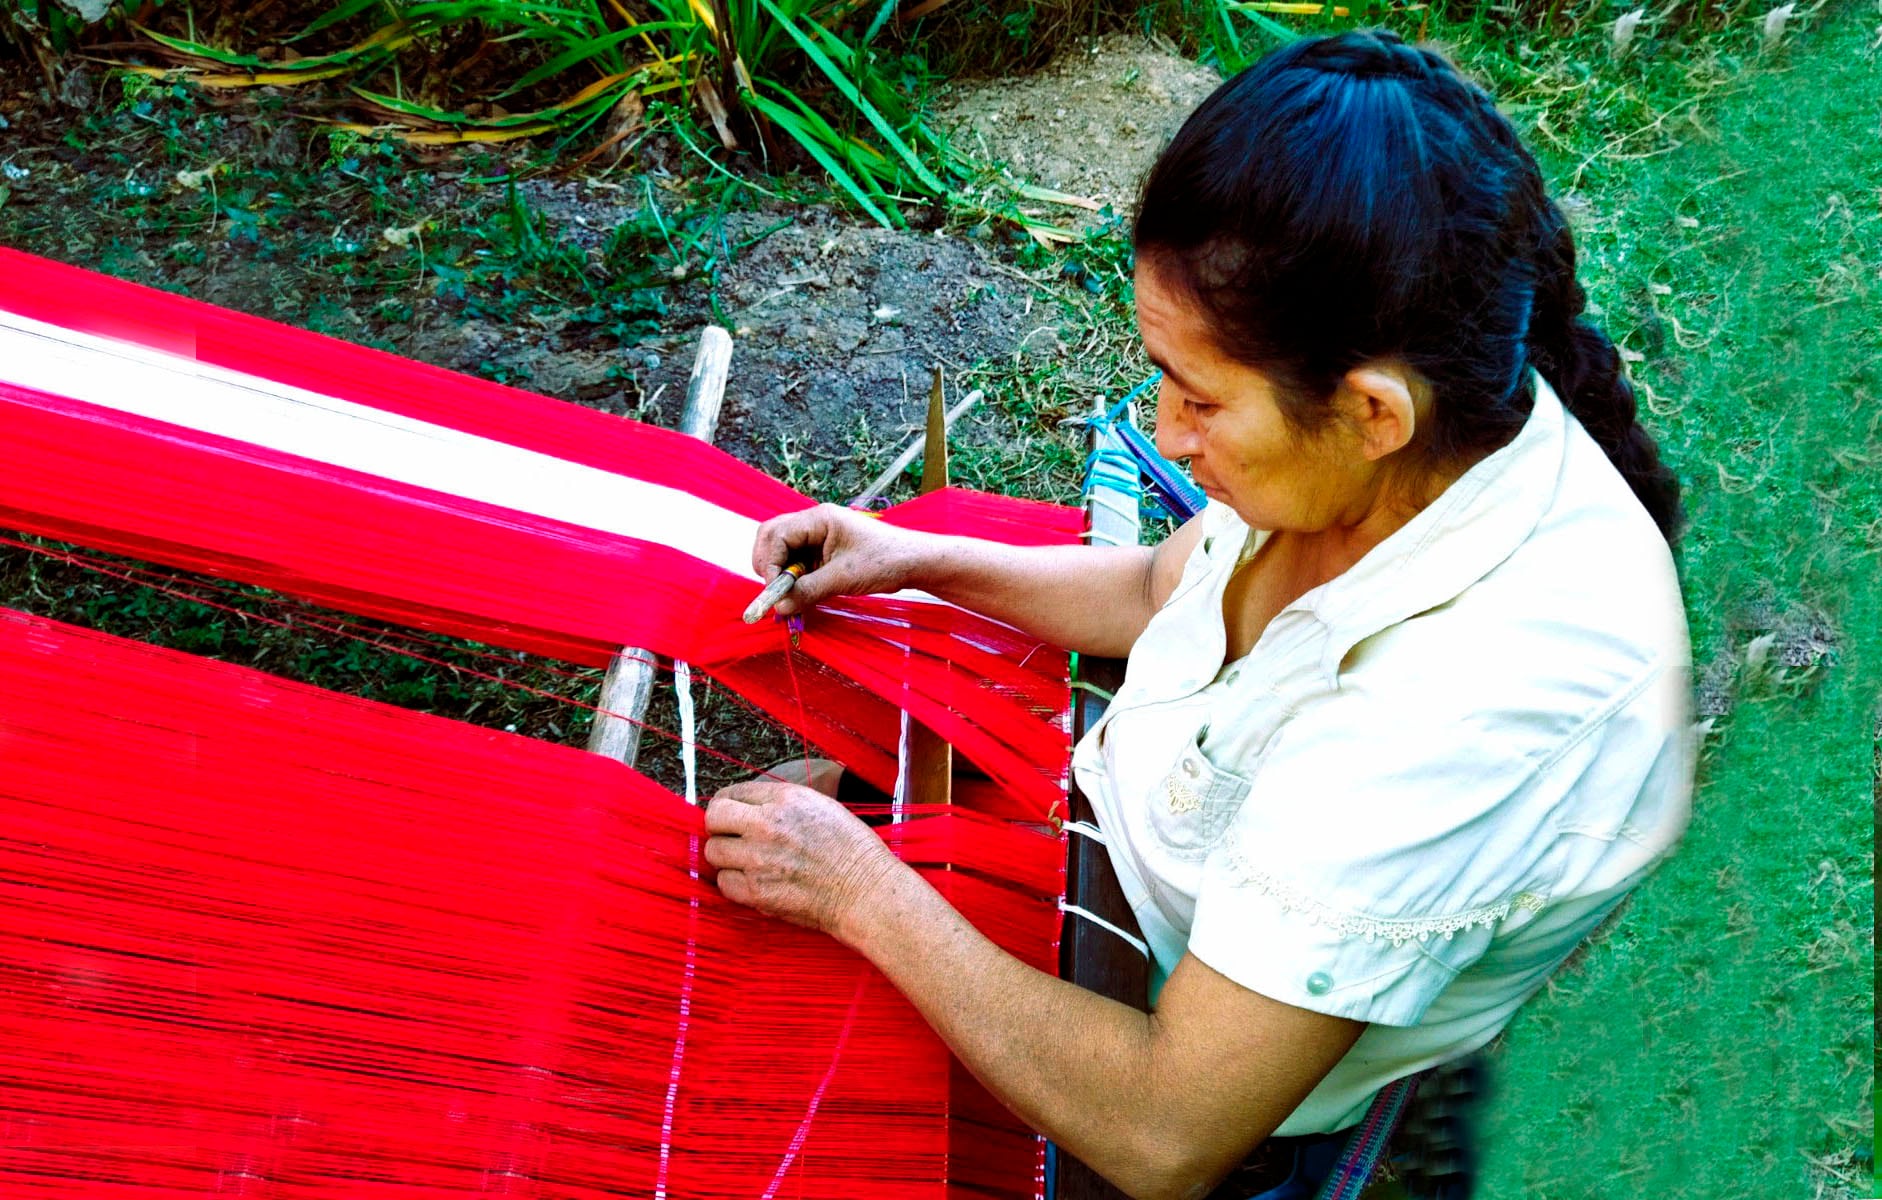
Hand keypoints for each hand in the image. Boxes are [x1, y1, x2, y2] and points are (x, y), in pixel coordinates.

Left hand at [704, 781, 905, 941]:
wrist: (865, 891)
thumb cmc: (852, 850)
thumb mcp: (821, 807)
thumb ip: (782, 804)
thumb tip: (749, 809)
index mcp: (786, 799)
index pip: (732, 793)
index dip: (728, 805)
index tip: (730, 816)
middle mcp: (767, 824)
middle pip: (714, 819)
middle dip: (719, 828)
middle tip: (731, 838)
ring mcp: (759, 859)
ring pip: (714, 852)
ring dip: (726, 858)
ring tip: (746, 863)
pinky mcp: (757, 891)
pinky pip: (724, 883)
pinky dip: (734, 884)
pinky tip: (753, 882)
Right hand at [751, 503, 933, 615]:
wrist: (915, 562)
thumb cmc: (886, 561)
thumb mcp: (844, 578)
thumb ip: (808, 591)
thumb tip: (779, 606)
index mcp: (819, 518)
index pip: (776, 534)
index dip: (770, 563)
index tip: (774, 590)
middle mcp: (815, 523)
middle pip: (772, 537)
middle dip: (768, 565)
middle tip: (774, 592)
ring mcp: (819, 537)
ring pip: (783, 551)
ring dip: (780, 574)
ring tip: (788, 596)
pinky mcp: (824, 553)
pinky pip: (798, 562)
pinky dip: (793, 579)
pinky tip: (800, 595)